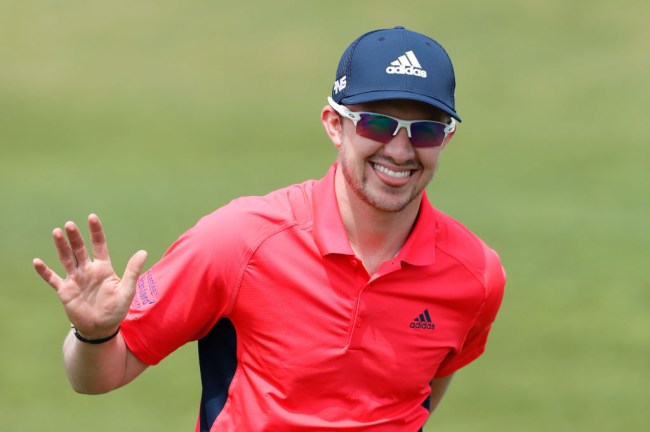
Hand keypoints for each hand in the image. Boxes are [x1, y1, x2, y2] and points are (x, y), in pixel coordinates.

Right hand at [33, 214, 146, 338]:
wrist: (101, 328)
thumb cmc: (116, 309)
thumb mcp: (127, 290)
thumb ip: (133, 271)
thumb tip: (143, 252)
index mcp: (103, 268)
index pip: (99, 245)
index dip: (96, 232)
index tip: (92, 217)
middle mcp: (88, 270)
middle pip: (80, 249)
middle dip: (75, 237)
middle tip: (70, 224)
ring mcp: (75, 279)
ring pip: (66, 259)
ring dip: (61, 247)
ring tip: (56, 232)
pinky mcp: (65, 291)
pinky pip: (53, 279)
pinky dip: (45, 271)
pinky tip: (37, 261)